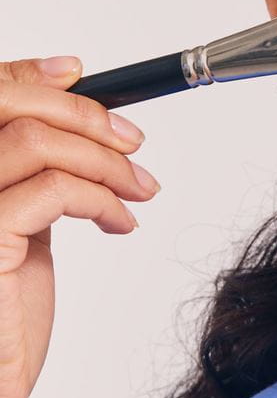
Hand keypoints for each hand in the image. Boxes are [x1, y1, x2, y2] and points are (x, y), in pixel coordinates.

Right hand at [0, 57, 159, 397]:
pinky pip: (55, 190)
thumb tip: (75, 133)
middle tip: (132, 141)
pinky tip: (122, 222)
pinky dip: (103, 197)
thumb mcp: (18, 230)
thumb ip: (29, 179)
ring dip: (106, 160)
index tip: (80, 75)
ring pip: (37, 140)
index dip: (28, 76)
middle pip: (5, 104)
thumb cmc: (1, 322)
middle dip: (82, 113)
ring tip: (140, 190)